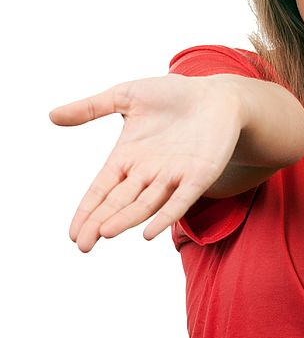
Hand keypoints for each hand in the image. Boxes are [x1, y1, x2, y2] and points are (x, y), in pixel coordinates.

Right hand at [50, 74, 243, 251]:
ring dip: (126, 219)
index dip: (88, 210)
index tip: (73, 234)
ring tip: (106, 233)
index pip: (103, 189)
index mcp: (128, 157)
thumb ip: (91, 108)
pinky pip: (181, 200)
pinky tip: (149, 233)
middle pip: (121, 202)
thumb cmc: (173, 94)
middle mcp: (149, 172)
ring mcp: (175, 175)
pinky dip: (165, 216)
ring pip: (146, 204)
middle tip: (83, 244)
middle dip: (101, 222)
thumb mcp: (127, 96)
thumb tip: (51, 116)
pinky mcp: (200, 175)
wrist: (217, 94)